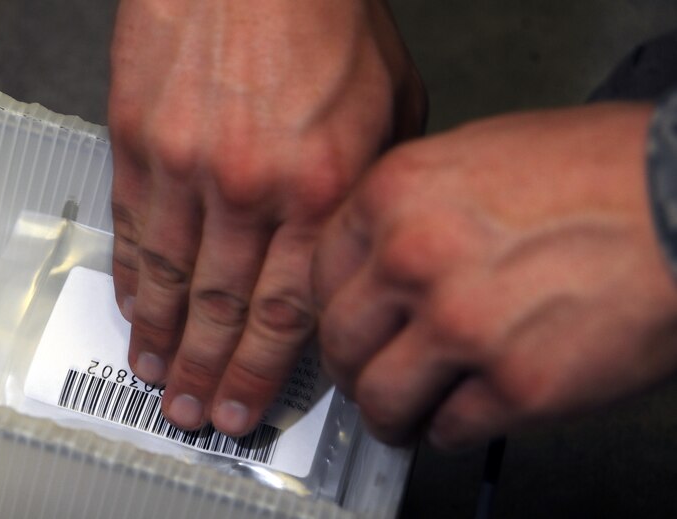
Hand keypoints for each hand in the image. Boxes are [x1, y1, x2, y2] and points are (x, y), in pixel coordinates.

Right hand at [108, 0, 425, 434]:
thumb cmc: (324, 15)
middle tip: (198, 415)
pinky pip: (130, 229)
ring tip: (157, 380)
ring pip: (169, 279)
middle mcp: (251, 189)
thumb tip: (353, 244)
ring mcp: (186, 167)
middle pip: (224, 309)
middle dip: (209, 372)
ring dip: (163, 340)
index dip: (264, 370)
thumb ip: (371, 189)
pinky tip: (132, 313)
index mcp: (321, 187)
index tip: (248, 405)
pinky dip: (130, 280)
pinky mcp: (138, 140)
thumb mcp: (393, 103)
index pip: (289, 310)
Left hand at [314, 102, 676, 447]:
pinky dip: (451, 430)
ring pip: (381, 399)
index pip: (320, 275)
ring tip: (404, 416)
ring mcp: (463, 324)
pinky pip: (451, 428)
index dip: (333, 311)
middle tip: (366, 379)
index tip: (346, 328)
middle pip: (340, 342)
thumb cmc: (597, 171)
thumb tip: (376, 265)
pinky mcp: (518, 383)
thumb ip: (410, 211)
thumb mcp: (473, 156)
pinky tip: (465, 415)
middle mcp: (416, 258)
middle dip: (350, 371)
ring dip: (389, 416)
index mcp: (397, 194)